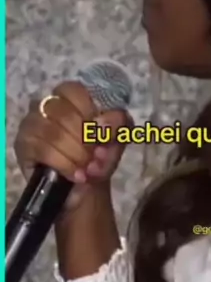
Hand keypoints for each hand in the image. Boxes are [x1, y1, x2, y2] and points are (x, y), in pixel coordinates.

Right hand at [14, 81, 131, 214]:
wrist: (84, 190)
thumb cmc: (97, 159)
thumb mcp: (115, 142)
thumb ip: (117, 126)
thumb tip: (103, 124)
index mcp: (70, 98)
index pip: (75, 91)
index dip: (91, 113)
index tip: (104, 136)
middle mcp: (46, 105)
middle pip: (65, 114)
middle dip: (86, 140)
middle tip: (97, 158)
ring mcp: (31, 123)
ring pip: (54, 133)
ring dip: (76, 154)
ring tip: (87, 169)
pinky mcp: (23, 145)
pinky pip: (43, 150)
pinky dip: (65, 164)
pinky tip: (76, 175)